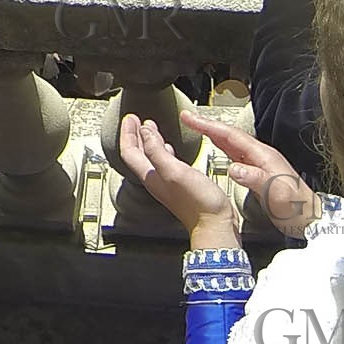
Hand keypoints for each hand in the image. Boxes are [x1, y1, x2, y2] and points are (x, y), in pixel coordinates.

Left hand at [119, 114, 238, 247]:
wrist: (215, 225)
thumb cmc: (198, 203)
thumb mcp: (174, 171)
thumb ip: (156, 151)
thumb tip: (144, 131)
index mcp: (151, 176)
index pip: (129, 152)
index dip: (127, 133)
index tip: (129, 117)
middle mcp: (156, 180)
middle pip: (138, 154)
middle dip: (135, 134)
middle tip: (135, 120)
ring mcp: (168, 184)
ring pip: (151, 157)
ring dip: (148, 141)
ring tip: (149, 128)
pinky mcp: (180, 185)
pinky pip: (165, 163)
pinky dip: (163, 150)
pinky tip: (169, 148)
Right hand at [180, 110, 320, 238]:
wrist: (310, 218)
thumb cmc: (296, 206)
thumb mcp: (275, 192)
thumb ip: (255, 178)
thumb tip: (233, 168)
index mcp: (262, 155)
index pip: (230, 135)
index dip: (209, 126)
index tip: (191, 118)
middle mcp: (259, 155)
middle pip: (228, 135)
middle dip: (207, 125)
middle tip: (188, 118)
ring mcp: (258, 163)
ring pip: (230, 143)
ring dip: (213, 134)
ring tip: (196, 128)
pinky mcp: (257, 172)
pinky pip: (234, 154)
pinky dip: (221, 147)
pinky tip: (217, 148)